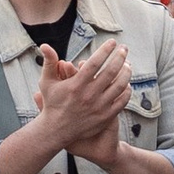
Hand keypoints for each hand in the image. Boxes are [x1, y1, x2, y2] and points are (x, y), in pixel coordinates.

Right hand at [31, 40, 129, 161]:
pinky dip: (126, 91)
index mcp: (76, 85)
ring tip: (128, 65)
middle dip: (120, 57)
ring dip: (126, 72)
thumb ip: (49, 63)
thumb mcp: (47, 82)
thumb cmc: (52, 103)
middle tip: (124, 49)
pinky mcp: (105, 116)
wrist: (56, 130)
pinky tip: (126, 84)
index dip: (105, 50)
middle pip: (110, 72)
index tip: (112, 42)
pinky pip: (122, 101)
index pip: (94, 63)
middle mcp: (88, 95)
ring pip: (119, 85)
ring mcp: (99, 107)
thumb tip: (45, 45)